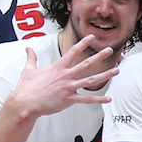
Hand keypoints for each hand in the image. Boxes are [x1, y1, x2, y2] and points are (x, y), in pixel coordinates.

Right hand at [3, 36, 118, 120]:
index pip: (73, 52)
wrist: (24, 103)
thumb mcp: (28, 70)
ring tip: (116, 70)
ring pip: (91, 80)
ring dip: (105, 75)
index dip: (83, 43)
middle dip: (99, 56)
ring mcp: (68, 88)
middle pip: (86, 64)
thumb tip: (28, 48)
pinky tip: (109, 99)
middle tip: (109, 50)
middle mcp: (65, 76)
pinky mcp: (69, 99)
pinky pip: (87, 99)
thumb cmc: (26, 88)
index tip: (92, 37)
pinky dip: (98, 99)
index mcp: (57, 68)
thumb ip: (31, 58)